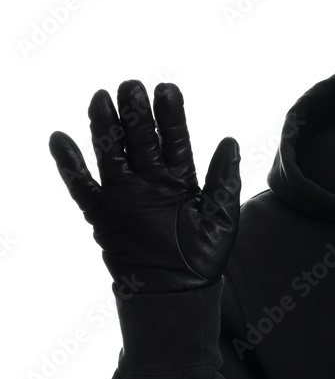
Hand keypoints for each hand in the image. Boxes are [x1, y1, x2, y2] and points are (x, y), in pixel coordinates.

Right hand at [49, 80, 240, 293]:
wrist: (177, 293)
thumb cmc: (204, 257)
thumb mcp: (221, 216)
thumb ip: (223, 179)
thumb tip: (229, 140)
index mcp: (180, 178)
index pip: (174, 138)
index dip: (170, 115)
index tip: (166, 88)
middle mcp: (150, 181)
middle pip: (140, 139)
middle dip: (135, 113)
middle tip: (131, 85)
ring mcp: (125, 195)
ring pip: (111, 153)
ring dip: (105, 126)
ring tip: (100, 98)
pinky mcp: (102, 214)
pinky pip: (82, 186)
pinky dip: (70, 164)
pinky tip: (60, 138)